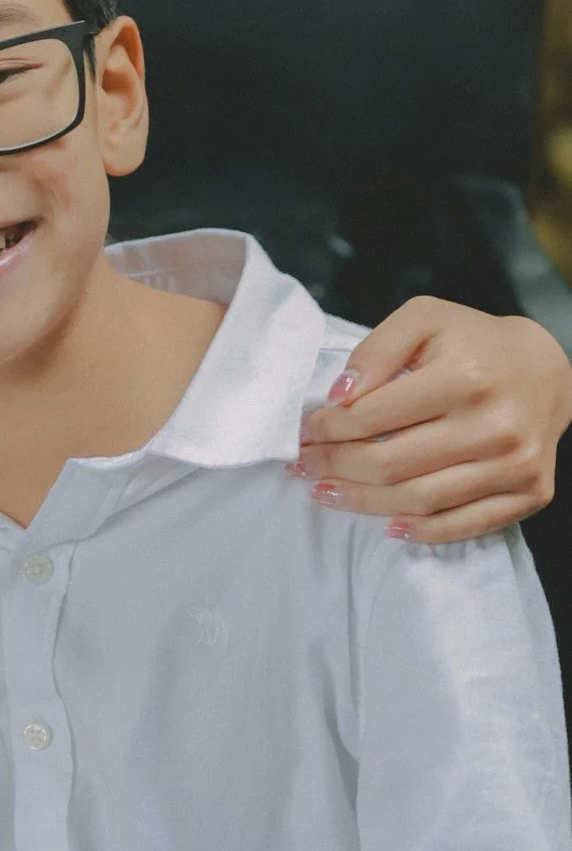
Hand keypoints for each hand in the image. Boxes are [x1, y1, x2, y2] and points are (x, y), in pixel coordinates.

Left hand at [295, 300, 571, 544]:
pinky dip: (421, 531)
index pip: (372, 416)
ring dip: (362, 503)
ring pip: (419, 501)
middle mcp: (496, 425)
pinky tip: (388, 525)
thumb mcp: (424, 319)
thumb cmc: (474, 343)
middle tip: (304, 465)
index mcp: (466, 377)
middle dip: (334, 467)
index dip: (327, 429)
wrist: (546, 370)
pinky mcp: (530, 493)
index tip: (304, 431)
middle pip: (390, 465)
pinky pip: (464, 525)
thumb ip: (376, 350)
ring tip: (327, 492)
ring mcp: (516, 465)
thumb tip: (338, 397)